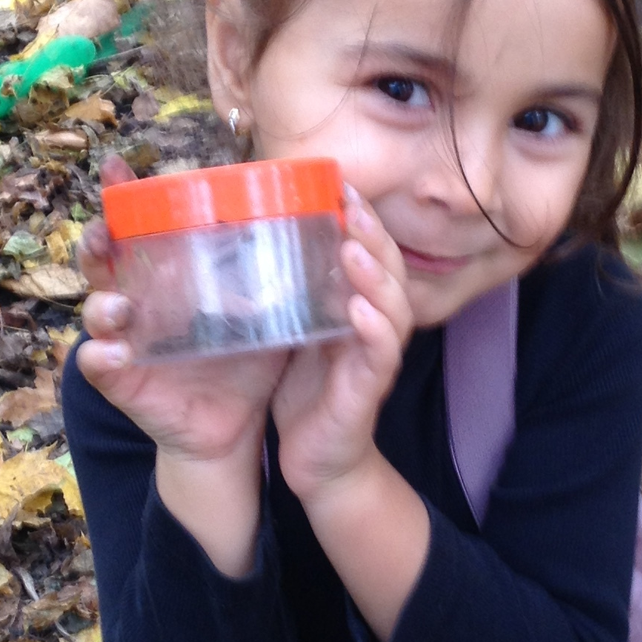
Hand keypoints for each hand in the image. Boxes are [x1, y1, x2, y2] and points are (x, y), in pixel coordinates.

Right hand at [76, 154, 283, 464]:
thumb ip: (273, 274)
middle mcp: (136, 303)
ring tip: (122, 305)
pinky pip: (99, 365)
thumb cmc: (245, 360)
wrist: (236, 427)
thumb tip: (320, 225)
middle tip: (104, 231)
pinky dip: (103, 358)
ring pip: (95, 311)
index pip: (136, 229)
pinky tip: (116, 353)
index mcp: (166, 278)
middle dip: (96, 242)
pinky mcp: (122, 381)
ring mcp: (124, 341)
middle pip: (101, 262)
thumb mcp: (261, 311)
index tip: (117, 166)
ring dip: (102, 304)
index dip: (121, 197)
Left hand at [272, 188, 414, 500]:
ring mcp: (375, 356)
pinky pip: (380, 353)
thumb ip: (286, 292)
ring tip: (355, 246)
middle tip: (352, 202)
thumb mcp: (293, 330)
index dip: (362, 217)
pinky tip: (359, 309)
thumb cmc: (304, 390)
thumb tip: (249, 241)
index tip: (342, 182)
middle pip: (388, 268)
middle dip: (373, 233)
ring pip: (392, 305)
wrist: (316, 459)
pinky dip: (373, 328)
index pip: (368, 251)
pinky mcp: (368, 389)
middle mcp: (374, 324)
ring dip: (375, 273)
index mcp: (356, 305)